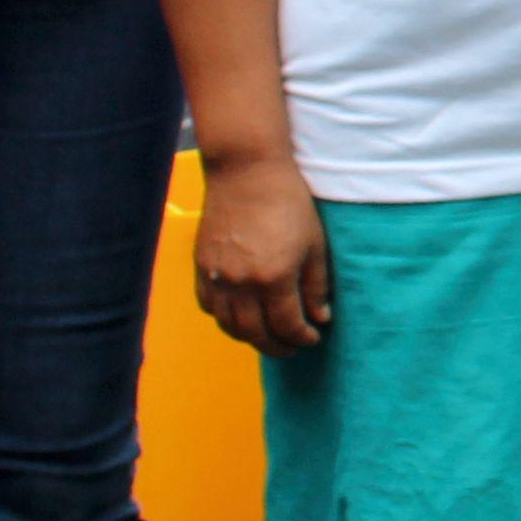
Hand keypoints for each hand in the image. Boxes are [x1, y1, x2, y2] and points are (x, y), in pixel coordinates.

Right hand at [192, 154, 331, 354]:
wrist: (246, 172)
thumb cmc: (288, 202)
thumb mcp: (314, 244)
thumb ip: (316, 285)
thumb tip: (320, 317)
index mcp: (273, 277)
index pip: (286, 324)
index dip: (302, 337)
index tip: (313, 337)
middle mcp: (240, 283)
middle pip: (255, 333)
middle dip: (276, 346)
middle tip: (291, 347)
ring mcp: (216, 275)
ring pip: (228, 324)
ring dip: (249, 337)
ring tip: (267, 337)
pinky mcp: (201, 265)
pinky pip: (208, 305)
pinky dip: (223, 318)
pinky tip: (239, 316)